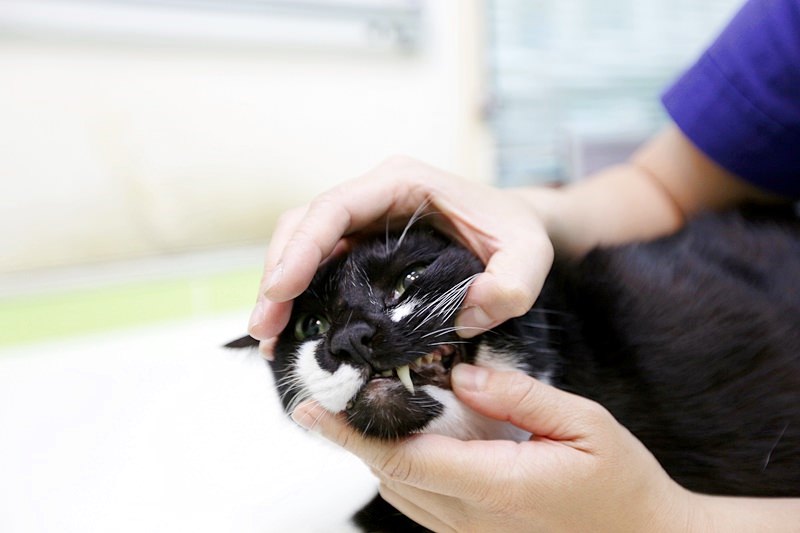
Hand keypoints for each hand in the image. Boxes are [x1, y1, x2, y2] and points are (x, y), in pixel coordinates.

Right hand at [247, 156, 554, 347]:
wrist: (515, 229)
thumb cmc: (517, 233)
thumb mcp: (530, 256)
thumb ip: (511, 285)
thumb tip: (463, 314)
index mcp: (402, 183)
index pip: (335, 207)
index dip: (302, 248)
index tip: (280, 292)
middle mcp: (374, 196)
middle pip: (304, 225)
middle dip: (278, 275)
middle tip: (265, 330)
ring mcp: (365, 221)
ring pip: (303, 245)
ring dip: (280, 290)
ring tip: (269, 338)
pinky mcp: (363, 247)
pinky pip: (320, 265)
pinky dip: (300, 297)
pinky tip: (294, 332)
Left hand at [291, 365, 693, 532]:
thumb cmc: (620, 482)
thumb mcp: (585, 424)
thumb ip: (520, 396)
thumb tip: (461, 374)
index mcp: (496, 486)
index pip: (403, 459)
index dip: (351, 433)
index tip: (311, 409)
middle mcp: (472, 518)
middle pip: (390, 476)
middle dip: (351, 436)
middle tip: (324, 395)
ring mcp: (471, 532)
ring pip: (399, 491)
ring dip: (372, 452)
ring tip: (355, 410)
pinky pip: (420, 502)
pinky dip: (400, 468)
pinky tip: (404, 437)